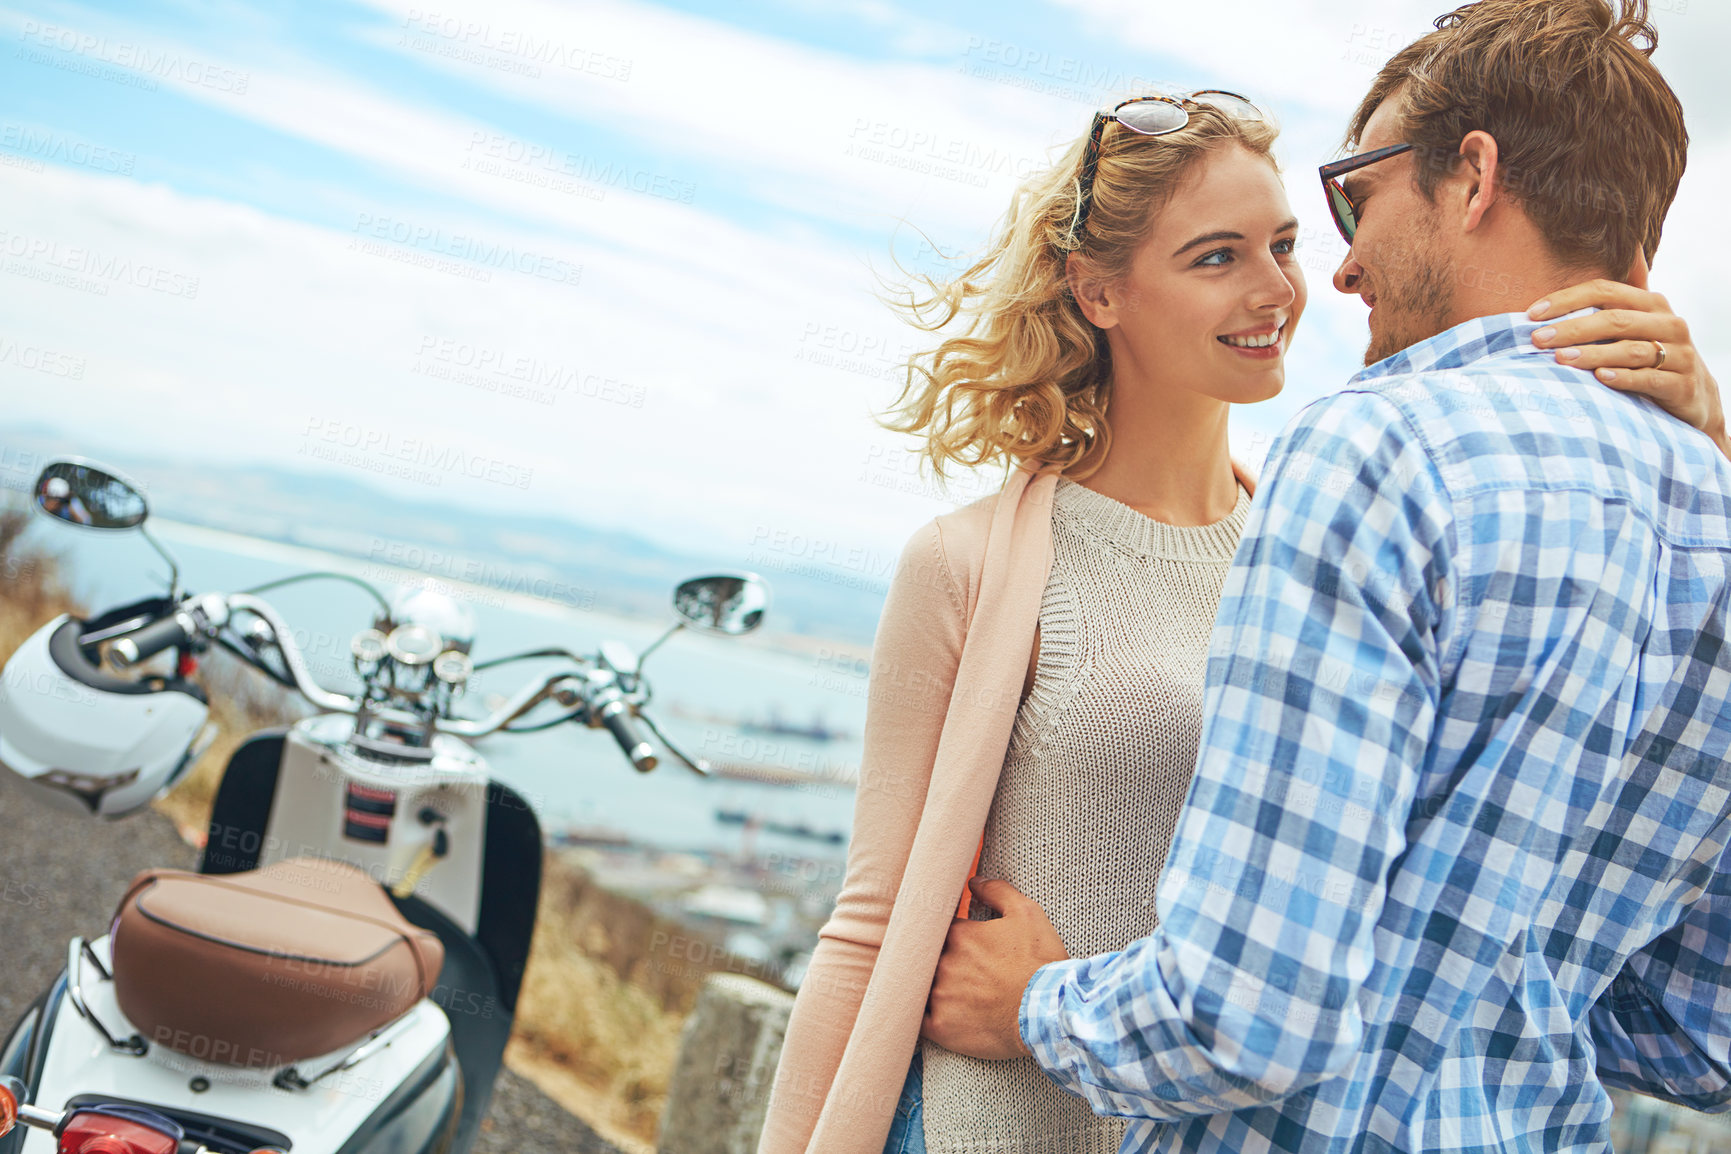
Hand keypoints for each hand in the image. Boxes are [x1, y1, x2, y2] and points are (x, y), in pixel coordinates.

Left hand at [920, 877, 1068, 1059]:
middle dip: (937, 961)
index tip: (954, 943)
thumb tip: (973, 881)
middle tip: (953, 970)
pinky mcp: (941, 1027)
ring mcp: (940, 995)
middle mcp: (944, 962)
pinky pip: (917, 1022)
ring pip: (921, 987)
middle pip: (927, 958)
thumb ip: (997, 892)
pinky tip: (927, 1016)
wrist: (1050, 1012)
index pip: (937, 929)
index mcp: (959, 935)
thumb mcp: (1026, 914)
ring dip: (929, 987)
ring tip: (946, 993)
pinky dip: (920, 1018)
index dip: (945, 935)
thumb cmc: (1040, 962)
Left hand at [1529, 281, 1727, 460]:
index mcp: (1651, 304)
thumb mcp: (1629, 334)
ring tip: (1560, 359)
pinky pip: (1650, 378)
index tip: (1531, 314)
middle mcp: (1668, 323)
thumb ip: (1597, 321)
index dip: (1567, 299)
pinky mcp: (1683, 384)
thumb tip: (1536, 318)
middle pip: (1615, 320)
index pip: (1605, 291)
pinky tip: (1600, 378)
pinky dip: (1624, 377)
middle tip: (1538, 339)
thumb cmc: (1647, 360)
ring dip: (1593, 354)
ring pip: (1631, 349)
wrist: (1694, 396)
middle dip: (1572, 328)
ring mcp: (1680, 353)